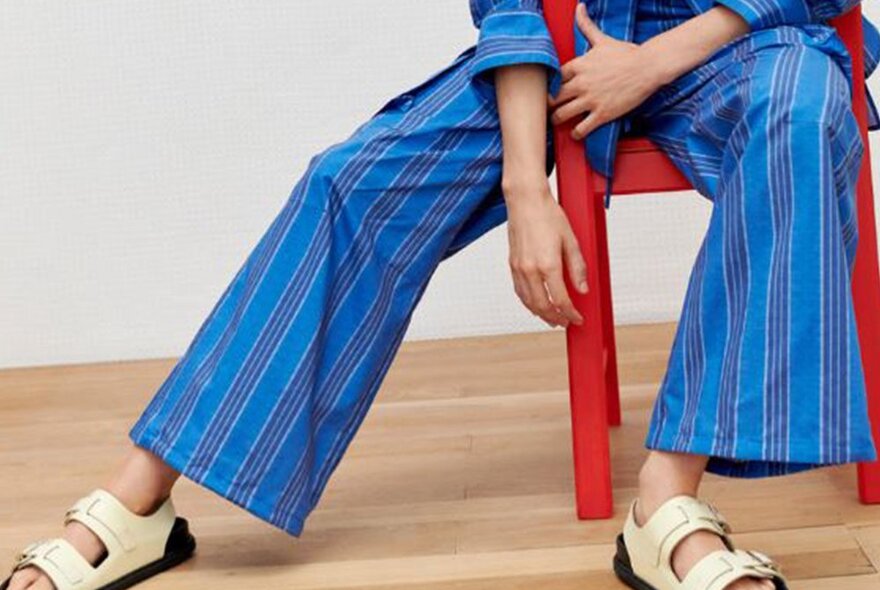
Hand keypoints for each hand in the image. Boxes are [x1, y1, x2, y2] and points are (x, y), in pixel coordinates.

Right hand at [504, 176, 587, 327]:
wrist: (525, 201)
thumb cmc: (548, 215)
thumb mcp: (571, 240)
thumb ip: (577, 267)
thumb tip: (582, 288)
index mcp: (548, 264)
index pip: (561, 300)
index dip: (571, 313)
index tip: (578, 318)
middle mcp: (530, 269)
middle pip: (542, 306)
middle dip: (555, 318)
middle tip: (565, 322)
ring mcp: (519, 268)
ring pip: (528, 301)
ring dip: (540, 314)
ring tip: (551, 318)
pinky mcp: (512, 264)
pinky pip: (519, 291)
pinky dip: (528, 302)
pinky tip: (535, 303)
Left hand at [548, 3, 666, 139]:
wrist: (649, 67)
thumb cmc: (626, 53)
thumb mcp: (602, 39)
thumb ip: (586, 26)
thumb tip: (579, 7)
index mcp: (578, 65)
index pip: (551, 78)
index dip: (547, 86)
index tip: (548, 90)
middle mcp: (581, 83)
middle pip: (552, 99)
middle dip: (548, 105)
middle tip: (549, 108)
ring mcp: (591, 100)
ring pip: (561, 115)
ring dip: (557, 120)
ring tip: (559, 120)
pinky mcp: (602, 114)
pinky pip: (581, 129)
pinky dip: (575, 133)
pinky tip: (576, 132)